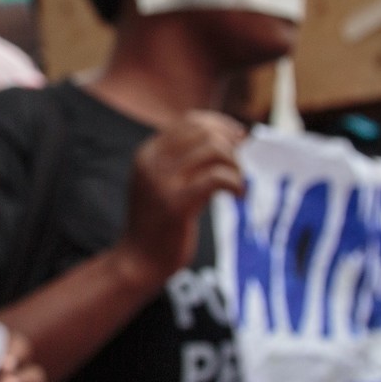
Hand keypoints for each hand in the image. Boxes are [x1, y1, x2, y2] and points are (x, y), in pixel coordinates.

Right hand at [117, 112, 245, 284]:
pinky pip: (217, 178)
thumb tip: (229, 138)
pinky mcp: (176, 204)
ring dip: (236, 165)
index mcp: (148, 154)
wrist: (139, 260)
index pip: (189, 121)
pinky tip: (238, 195)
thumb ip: (184, 161)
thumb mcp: (163, 183)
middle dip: (231, 145)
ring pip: (214, 150)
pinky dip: (236, 183)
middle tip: (241, 166)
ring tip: (238, 184)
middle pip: (204, 132)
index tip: (239, 137)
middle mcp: (152, 163)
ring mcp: (162, 183)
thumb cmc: (159, 223)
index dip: (220, 124)